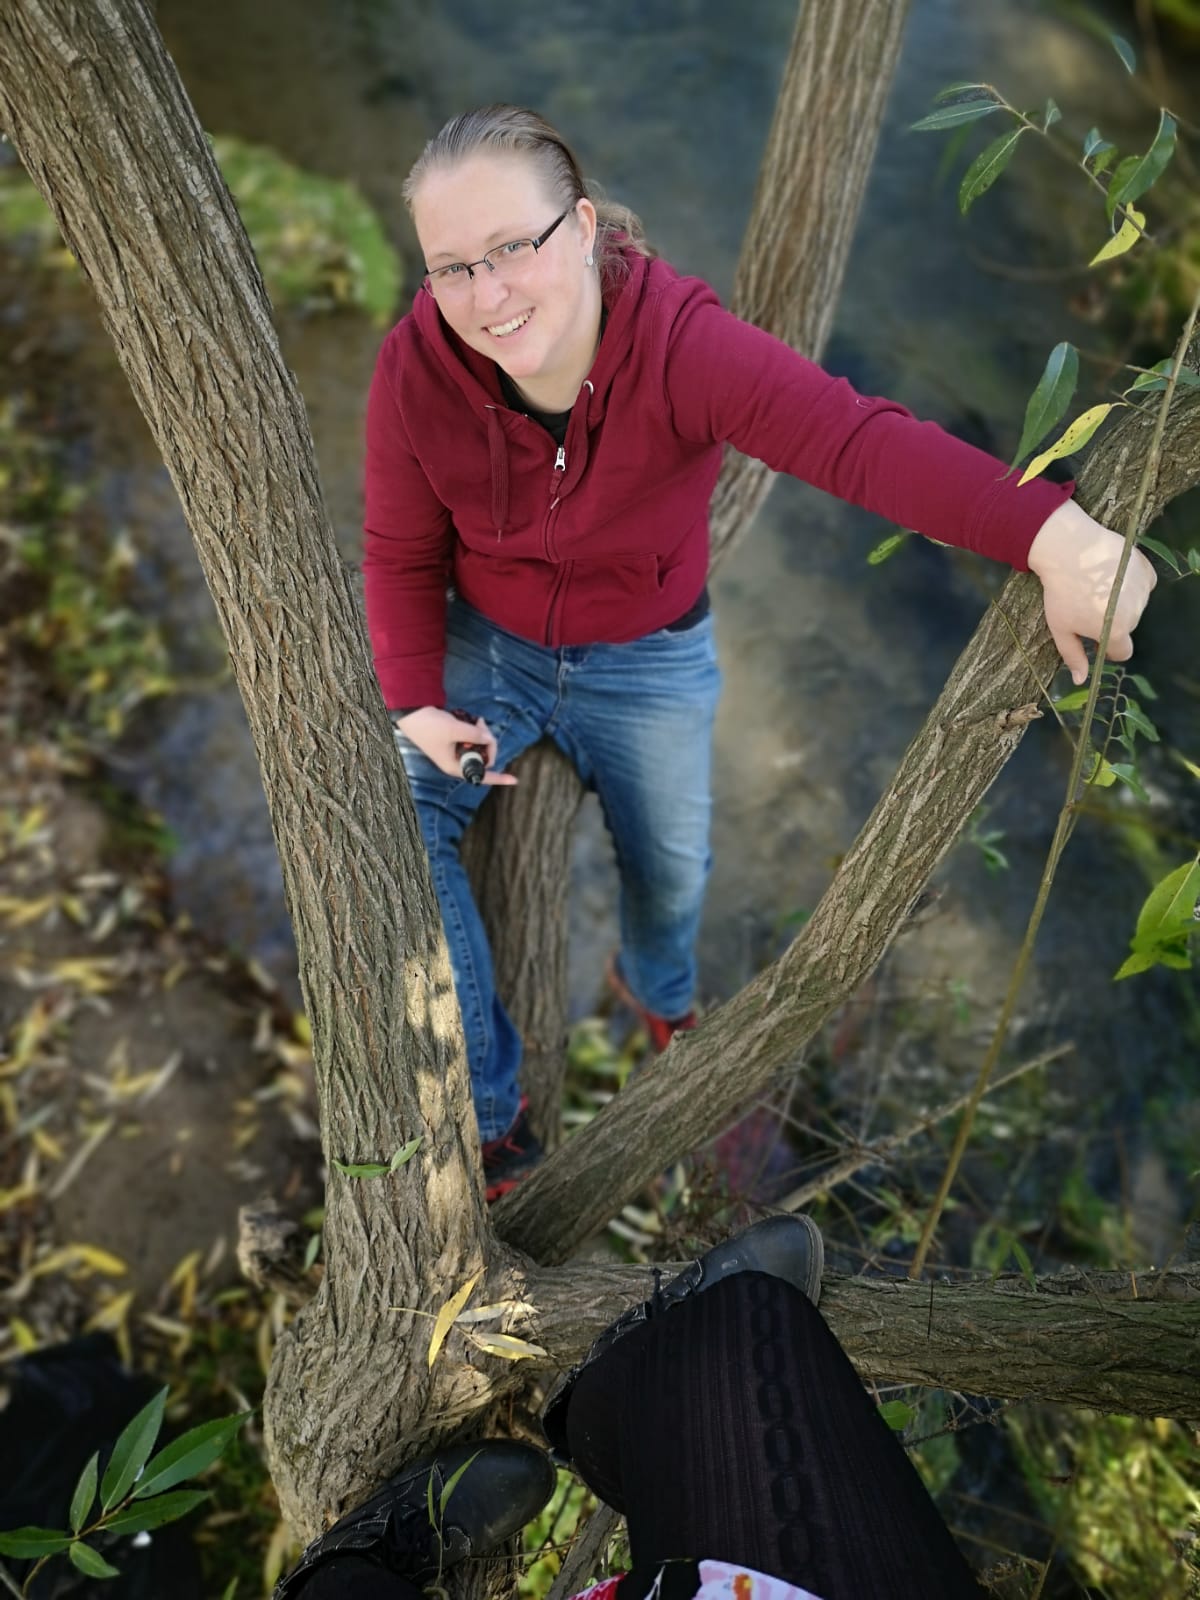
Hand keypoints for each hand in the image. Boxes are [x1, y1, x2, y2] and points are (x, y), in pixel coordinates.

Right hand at [393, 707, 517, 785]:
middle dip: (488, 742)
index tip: (515, 779)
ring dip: (483, 734)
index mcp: (454, 766)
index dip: (499, 778)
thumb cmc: (429, 726)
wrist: (413, 712)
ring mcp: (457, 751)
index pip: (481, 776)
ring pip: (480, 747)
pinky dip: (477, 730)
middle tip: (483, 726)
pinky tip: (475, 721)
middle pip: (483, 758)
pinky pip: (474, 739)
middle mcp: (457, 762)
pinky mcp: (457, 741)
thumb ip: (475, 735)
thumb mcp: (454, 730)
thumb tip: (489, 738)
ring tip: (478, 721)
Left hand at [1026, 499, 1156, 685]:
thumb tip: (1081, 680)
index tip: (1093, 635)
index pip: (1122, 652)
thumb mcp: (1061, 629)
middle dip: (1111, 622)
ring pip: (1136, 606)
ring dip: (1122, 602)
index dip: (1107, 647)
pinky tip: (1112, 577)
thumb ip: (1074, 656)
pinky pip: (1143, 585)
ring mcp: (1143, 591)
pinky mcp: (1146, 570)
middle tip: (1089, 605)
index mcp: (1116, 632)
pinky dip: (1132, 584)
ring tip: (1098, 588)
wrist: (1069, 549)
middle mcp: (1136, 613)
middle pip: (1127, 628)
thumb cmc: (1060, 593)